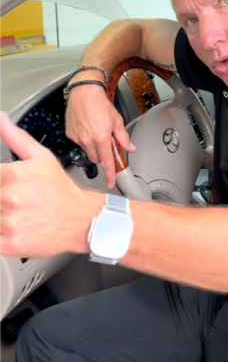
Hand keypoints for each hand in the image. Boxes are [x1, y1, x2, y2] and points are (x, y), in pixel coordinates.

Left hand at [0, 113, 99, 257]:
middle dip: (1, 198)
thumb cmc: (63, 191)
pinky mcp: (8, 243)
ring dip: (2, 215)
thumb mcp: (42, 158)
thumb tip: (0, 118)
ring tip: (19, 215)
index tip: (7, 185)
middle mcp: (7, 197)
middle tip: (18, 201)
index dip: (1, 182)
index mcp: (11, 174)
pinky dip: (2, 234)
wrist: (85, 220)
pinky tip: (17, 228)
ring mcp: (7, 222)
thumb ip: (15, 137)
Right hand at [64, 83, 134, 187]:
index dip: (110, 174)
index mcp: (101, 138)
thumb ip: (123, 137)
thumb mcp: (117, 121)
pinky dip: (84, 140)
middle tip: (106, 144)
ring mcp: (77, 137)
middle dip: (102, 155)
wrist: (84, 93)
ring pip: (87, 151)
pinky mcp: (70, 134)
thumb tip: (130, 148)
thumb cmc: (100, 104)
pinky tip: (87, 129)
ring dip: (93, 147)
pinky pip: (79, 143)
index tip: (111, 182)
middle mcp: (87, 140)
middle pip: (96, 158)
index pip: (106, 162)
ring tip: (96, 132)